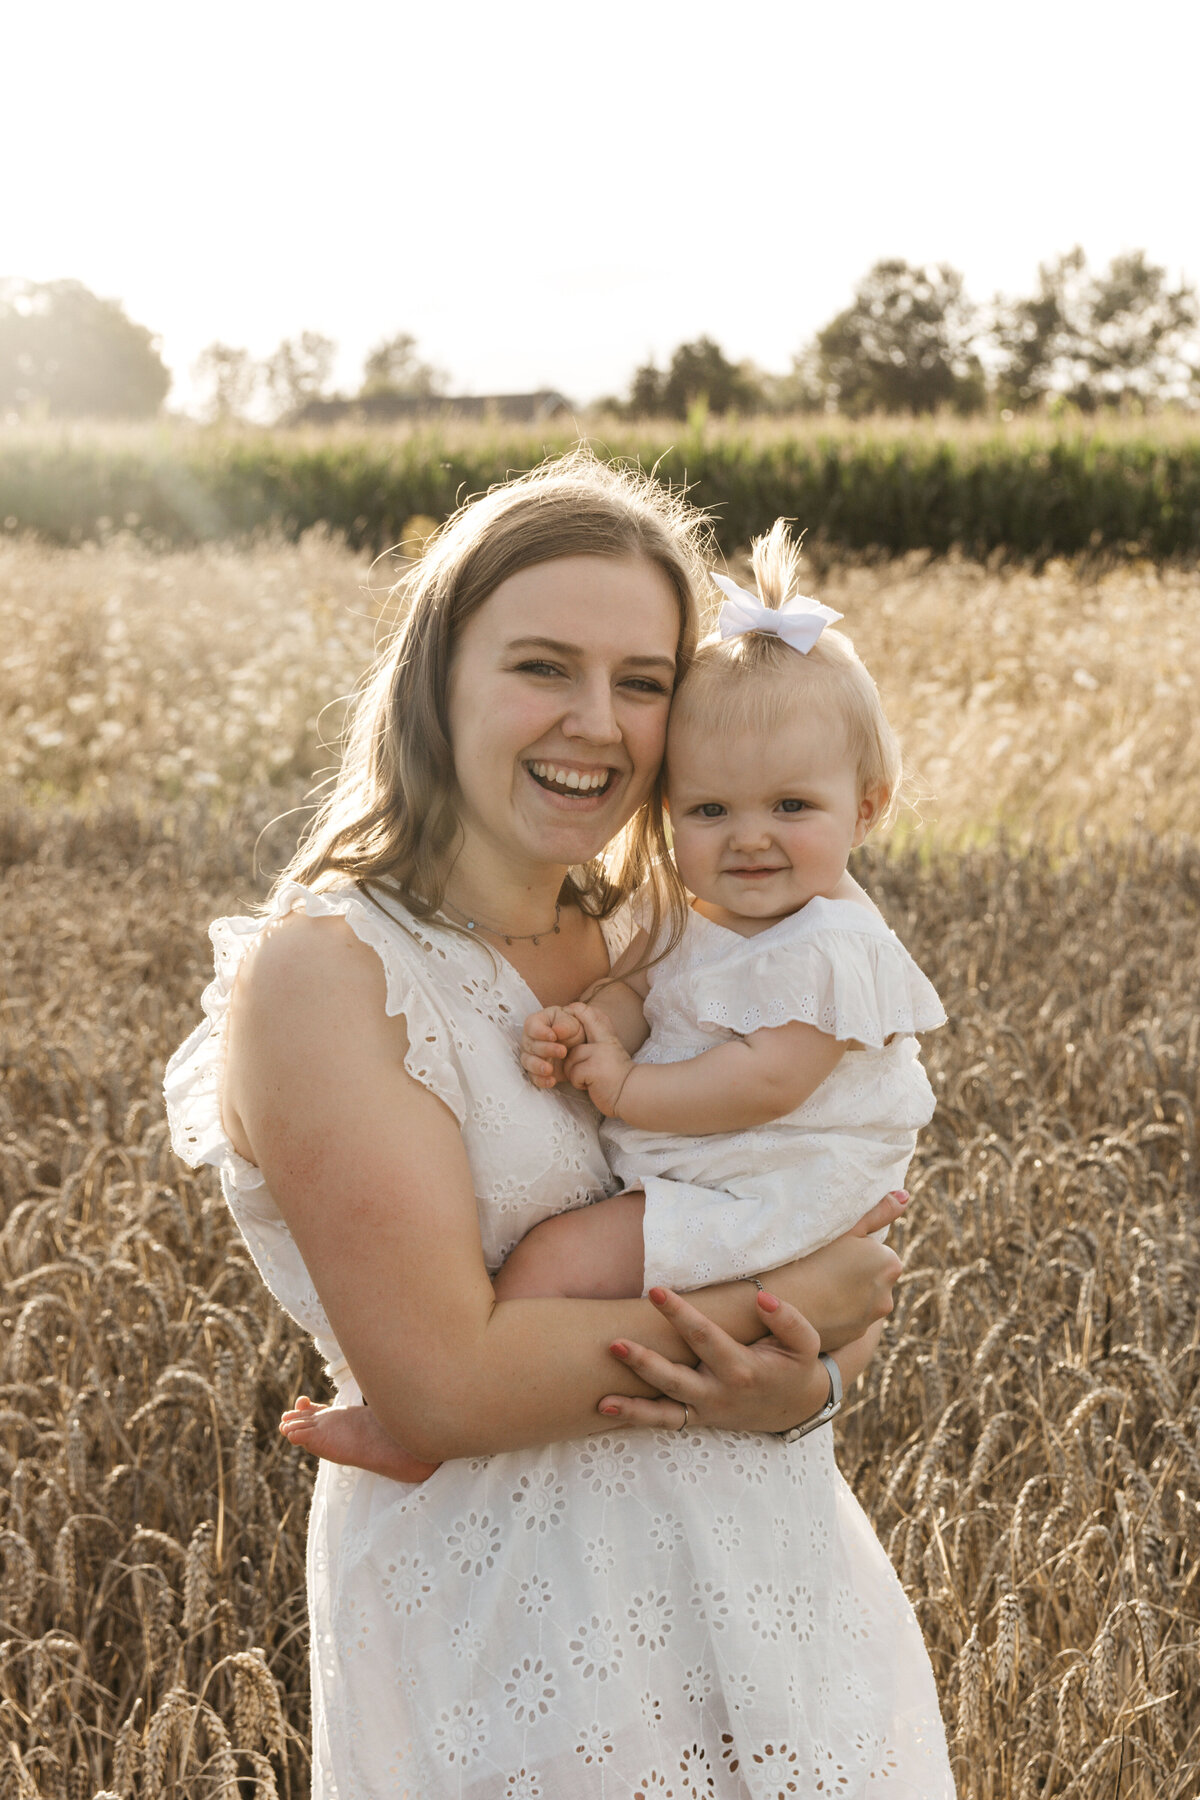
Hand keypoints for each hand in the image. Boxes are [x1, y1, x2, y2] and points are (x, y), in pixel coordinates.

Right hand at [520, 1005, 585, 1088]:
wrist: (579, 1045)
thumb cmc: (572, 1029)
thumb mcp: (573, 1023)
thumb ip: (565, 1025)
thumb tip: (556, 1031)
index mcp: (537, 1023)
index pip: (531, 1026)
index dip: (540, 1032)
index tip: (554, 1036)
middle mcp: (530, 1040)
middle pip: (531, 1045)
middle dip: (546, 1049)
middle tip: (562, 1051)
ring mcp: (532, 1056)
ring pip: (528, 1062)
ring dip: (538, 1066)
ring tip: (550, 1069)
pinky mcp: (537, 1071)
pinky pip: (534, 1077)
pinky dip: (541, 1080)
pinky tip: (551, 1081)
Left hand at [562, 1003, 634, 1116]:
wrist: (632, 1096)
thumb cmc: (616, 1079)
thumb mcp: (610, 1055)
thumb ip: (596, 1044)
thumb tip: (576, 1039)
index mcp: (608, 1038)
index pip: (592, 1015)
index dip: (578, 1010)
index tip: (571, 1008)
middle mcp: (604, 1043)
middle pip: (575, 1036)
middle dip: (569, 1048)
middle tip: (580, 1062)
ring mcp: (599, 1055)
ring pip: (570, 1060)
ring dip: (575, 1073)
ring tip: (589, 1078)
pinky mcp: (594, 1069)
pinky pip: (573, 1074)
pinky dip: (578, 1083)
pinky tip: (591, 1086)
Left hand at [595, 1285, 831, 1433]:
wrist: (796, 1407)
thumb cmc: (795, 1366)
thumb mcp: (804, 1343)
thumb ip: (788, 1320)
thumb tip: (763, 1298)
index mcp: (743, 1369)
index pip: (704, 1336)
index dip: (679, 1314)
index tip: (655, 1291)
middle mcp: (719, 1393)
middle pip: (675, 1378)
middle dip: (644, 1361)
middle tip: (615, 1342)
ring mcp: (706, 1409)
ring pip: (664, 1408)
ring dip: (632, 1401)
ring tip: (601, 1393)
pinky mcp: (698, 1418)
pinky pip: (664, 1421)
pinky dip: (636, 1416)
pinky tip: (605, 1407)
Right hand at [765, 1191, 905, 1350]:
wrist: (782, 1302)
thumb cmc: (811, 1257)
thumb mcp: (846, 1229)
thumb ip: (879, 1212)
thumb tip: (905, 1196)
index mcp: (889, 1263)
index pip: (876, 1251)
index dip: (852, 1249)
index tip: (831, 1251)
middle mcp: (888, 1294)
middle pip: (871, 1276)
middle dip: (854, 1272)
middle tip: (822, 1265)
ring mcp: (870, 1319)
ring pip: (860, 1298)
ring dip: (846, 1292)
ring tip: (817, 1284)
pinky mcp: (854, 1336)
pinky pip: (848, 1318)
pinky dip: (837, 1311)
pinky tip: (816, 1302)